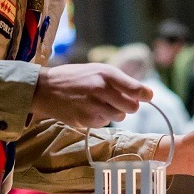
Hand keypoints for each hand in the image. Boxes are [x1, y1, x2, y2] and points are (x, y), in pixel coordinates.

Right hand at [31, 63, 153, 128]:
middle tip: (119, 101)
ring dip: (114, 113)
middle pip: (132, 107)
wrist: (45, 88)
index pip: (136, 89)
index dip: (145, 94)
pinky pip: (104, 123)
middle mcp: (101, 89)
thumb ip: (120, 81)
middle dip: (129, 106)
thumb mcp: (97, 70)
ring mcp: (93, 105)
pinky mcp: (85, 119)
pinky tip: (88, 110)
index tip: (147, 96)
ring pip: (119, 117)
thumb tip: (146, 93)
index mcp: (106, 74)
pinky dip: (99, 118)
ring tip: (100, 104)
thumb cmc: (75, 78)